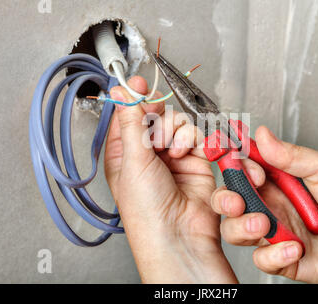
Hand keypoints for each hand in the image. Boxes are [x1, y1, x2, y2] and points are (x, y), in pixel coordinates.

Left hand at [104, 76, 236, 282]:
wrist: (178, 233)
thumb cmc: (146, 209)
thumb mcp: (132, 160)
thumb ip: (131, 121)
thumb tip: (121, 91)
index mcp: (124, 153)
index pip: (128, 116)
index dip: (134, 99)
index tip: (139, 84)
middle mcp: (148, 153)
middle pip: (156, 116)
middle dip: (159, 121)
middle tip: (157, 134)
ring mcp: (173, 156)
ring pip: (178, 123)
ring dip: (177, 132)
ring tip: (173, 151)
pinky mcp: (196, 159)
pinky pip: (196, 134)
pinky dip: (193, 139)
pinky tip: (187, 153)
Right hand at [211, 126, 317, 282]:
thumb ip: (292, 155)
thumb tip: (263, 135)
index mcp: (279, 181)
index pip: (244, 170)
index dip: (238, 167)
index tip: (247, 166)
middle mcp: (273, 205)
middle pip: (231, 201)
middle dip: (226, 199)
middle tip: (239, 199)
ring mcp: (276, 232)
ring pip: (236, 230)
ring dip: (244, 227)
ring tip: (264, 224)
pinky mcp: (282, 258)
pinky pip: (261, 259)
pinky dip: (273, 255)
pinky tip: (295, 248)